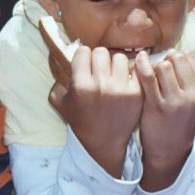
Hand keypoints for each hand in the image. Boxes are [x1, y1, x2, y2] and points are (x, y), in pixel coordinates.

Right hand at [48, 45, 142, 177]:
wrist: (104, 143)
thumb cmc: (82, 121)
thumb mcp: (61, 104)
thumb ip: (58, 82)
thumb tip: (61, 61)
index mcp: (81, 86)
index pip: (83, 52)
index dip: (83, 57)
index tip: (85, 64)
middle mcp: (101, 85)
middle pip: (101, 52)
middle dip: (98, 59)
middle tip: (99, 70)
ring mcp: (121, 88)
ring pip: (119, 58)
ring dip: (115, 64)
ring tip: (112, 75)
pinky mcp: (136, 93)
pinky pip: (134, 70)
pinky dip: (129, 74)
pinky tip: (124, 81)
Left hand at [135, 50, 194, 190]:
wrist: (169, 148)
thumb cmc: (179, 118)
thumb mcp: (194, 98)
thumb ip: (191, 75)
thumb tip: (186, 50)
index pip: (189, 57)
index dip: (176, 56)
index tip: (170, 64)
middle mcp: (192, 94)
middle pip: (176, 58)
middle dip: (165, 59)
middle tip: (159, 69)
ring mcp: (174, 101)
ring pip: (162, 65)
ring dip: (153, 66)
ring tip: (150, 75)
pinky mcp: (156, 105)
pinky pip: (147, 76)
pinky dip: (141, 65)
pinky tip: (138, 62)